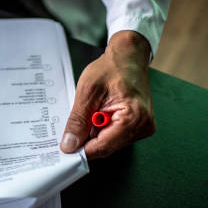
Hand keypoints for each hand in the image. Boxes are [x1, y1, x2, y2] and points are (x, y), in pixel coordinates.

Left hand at [60, 30, 155, 158]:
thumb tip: (70, 145)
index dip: (81, 150)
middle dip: (87, 138)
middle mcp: (143, 126)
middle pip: (106, 147)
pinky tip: (100, 113)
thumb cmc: (111, 67)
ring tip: (93, 111)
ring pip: (109, 143)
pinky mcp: (138, 126)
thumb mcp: (87, 92)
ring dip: (95, 132)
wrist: (128, 57)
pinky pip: (114, 136)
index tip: (65, 148)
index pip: (102, 147)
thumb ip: (78, 121)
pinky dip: (102, 128)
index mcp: (134, 117)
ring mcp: (142, 128)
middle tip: (75, 123)